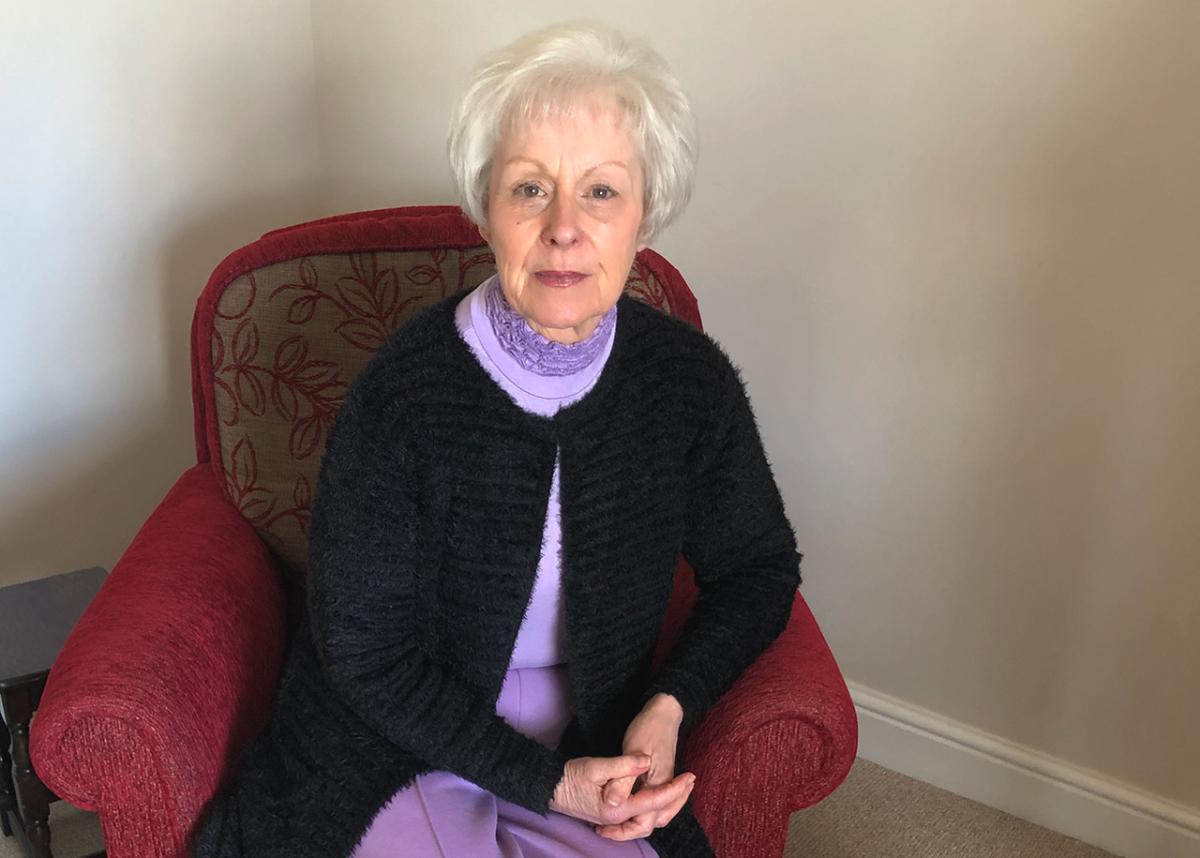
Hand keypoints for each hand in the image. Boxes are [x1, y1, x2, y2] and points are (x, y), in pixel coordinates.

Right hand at [549, 754, 694, 831]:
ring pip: (647, 819)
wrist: (550, 785)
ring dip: (665, 805)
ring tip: (679, 788)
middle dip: (675, 800)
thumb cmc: (571, 774)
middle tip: (690, 781)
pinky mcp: (611, 814)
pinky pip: (638, 816)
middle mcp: (617, 818)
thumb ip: (622, 767)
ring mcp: (613, 819)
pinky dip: (652, 806)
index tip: (689, 776)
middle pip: (655, 818)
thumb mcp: (596, 765)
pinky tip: (657, 795)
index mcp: (617, 809)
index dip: (674, 789)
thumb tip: (644, 762)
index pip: (654, 801)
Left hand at [596, 693, 691, 840]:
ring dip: (637, 822)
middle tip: (604, 831)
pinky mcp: (660, 778)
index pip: (645, 821)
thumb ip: (624, 779)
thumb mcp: (633, 750)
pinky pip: (655, 804)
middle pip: (653, 822)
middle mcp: (664, 789)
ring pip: (656, 815)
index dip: (623, 830)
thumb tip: (612, 803)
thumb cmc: (649, 728)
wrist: (665, 712)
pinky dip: (642, 811)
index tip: (601, 829)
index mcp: (658, 786)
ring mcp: (664, 784)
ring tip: (612, 825)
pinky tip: (626, 807)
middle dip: (630, 831)